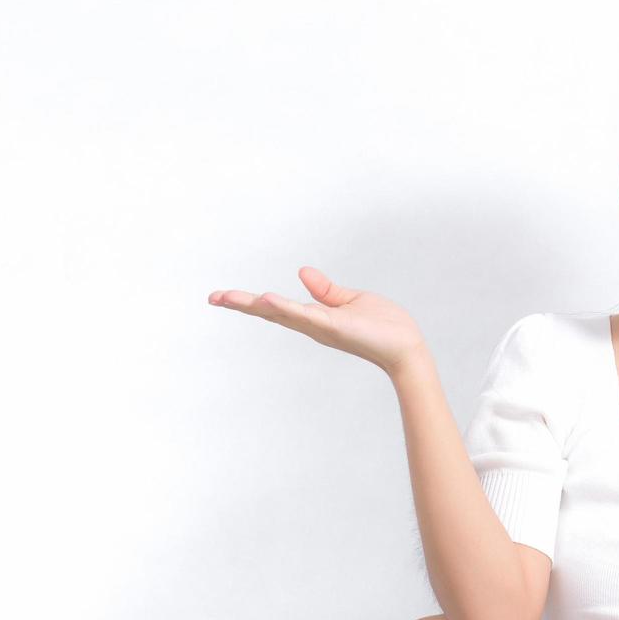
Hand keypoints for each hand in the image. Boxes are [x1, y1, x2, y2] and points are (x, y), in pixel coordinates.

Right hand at [209, 266, 427, 376]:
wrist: (406, 347)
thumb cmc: (383, 327)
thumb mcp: (350, 300)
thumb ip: (326, 290)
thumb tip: (301, 272)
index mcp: (314, 318)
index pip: (275, 308)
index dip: (249, 302)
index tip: (221, 296)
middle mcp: (312, 325)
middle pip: (269, 313)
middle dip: (240, 305)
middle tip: (212, 297)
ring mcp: (321, 327)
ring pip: (281, 314)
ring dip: (255, 305)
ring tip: (228, 297)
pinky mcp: (334, 327)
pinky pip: (306, 315)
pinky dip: (286, 308)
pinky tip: (267, 300)